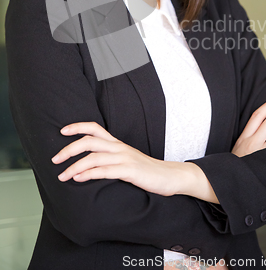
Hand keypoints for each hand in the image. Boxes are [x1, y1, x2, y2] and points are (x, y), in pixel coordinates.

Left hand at [51, 122, 188, 196]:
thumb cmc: (146, 171)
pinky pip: (105, 171)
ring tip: (62, 175)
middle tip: (54, 159)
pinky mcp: (130, 171)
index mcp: (117, 143)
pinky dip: (88, 174)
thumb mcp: (126, 160)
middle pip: (89, 141)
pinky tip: (79, 179)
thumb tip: (88, 164)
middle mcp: (119, 147)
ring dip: (74, 166)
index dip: (77, 126)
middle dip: (69, 148)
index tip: (62, 131)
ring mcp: (125, 158)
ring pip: (93, 157)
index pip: (95, 128)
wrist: (170, 176)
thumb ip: (110, 159)